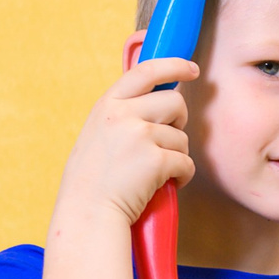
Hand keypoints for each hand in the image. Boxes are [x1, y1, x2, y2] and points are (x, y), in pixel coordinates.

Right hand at [56, 54, 197, 227]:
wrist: (87, 213)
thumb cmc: (94, 179)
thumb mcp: (99, 133)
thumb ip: (123, 113)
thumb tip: (160, 99)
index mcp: (108, 105)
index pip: (145, 71)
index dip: (173, 65)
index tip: (191, 68)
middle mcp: (122, 114)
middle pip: (175, 102)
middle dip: (179, 121)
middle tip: (167, 141)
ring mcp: (139, 136)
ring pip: (182, 136)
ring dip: (177, 155)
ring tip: (156, 172)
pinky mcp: (156, 160)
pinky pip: (186, 162)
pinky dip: (182, 176)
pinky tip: (166, 184)